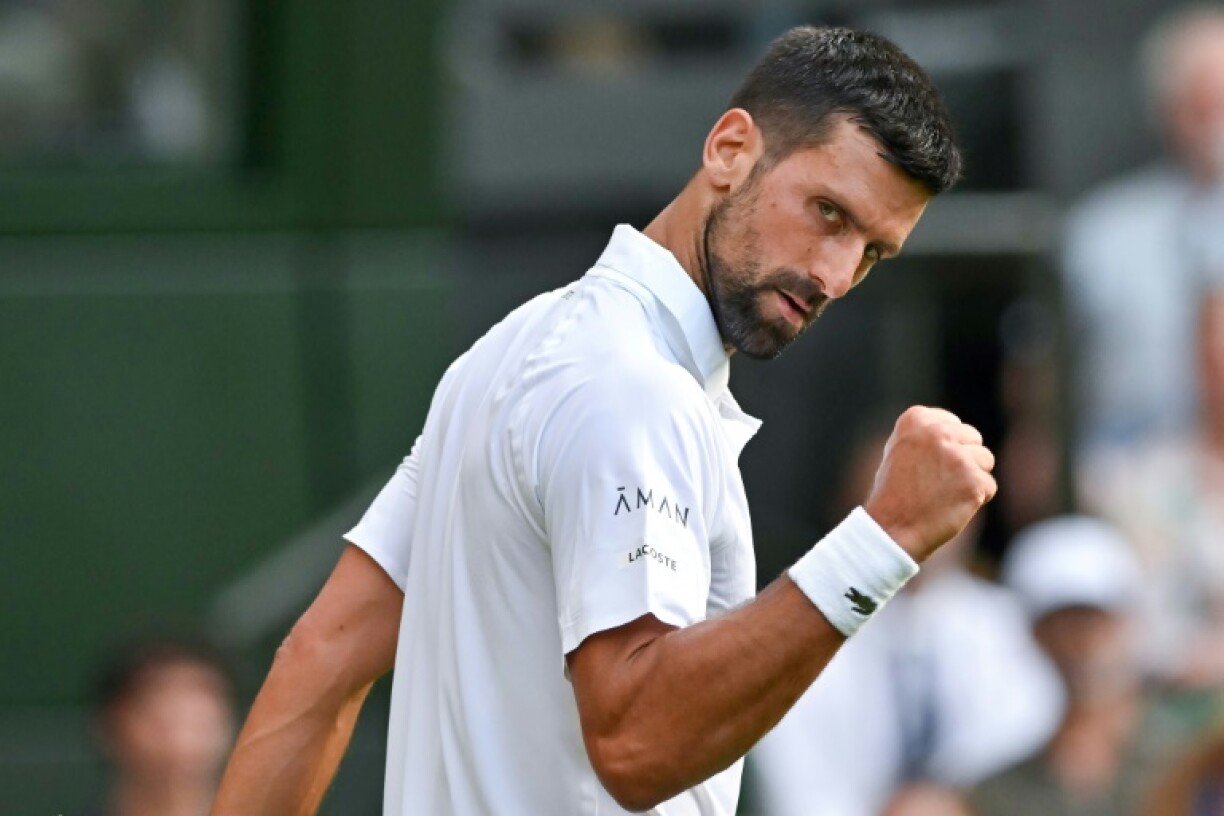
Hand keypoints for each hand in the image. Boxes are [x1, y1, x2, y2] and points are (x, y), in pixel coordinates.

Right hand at [863, 406, 995, 561]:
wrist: (891, 528)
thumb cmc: (895, 492)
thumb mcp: (902, 450)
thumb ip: (928, 435)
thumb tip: (958, 430)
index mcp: (916, 419)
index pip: (952, 423)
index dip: (945, 447)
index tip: (926, 466)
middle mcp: (937, 431)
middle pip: (972, 438)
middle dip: (962, 459)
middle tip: (937, 482)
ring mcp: (957, 456)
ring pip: (985, 459)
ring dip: (971, 478)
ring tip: (944, 494)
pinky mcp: (974, 481)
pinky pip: (989, 486)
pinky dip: (976, 499)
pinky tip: (952, 506)